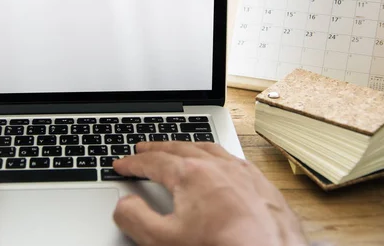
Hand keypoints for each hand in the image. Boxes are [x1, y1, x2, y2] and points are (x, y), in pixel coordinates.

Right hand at [112, 141, 306, 245]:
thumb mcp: (164, 241)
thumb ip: (136, 219)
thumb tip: (124, 204)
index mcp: (191, 174)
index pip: (153, 162)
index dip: (133, 164)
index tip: (121, 165)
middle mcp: (217, 166)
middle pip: (180, 148)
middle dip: (157, 149)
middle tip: (142, 149)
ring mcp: (243, 173)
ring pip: (209, 149)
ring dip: (188, 147)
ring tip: (178, 148)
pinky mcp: (262, 185)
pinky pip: (234, 159)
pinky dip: (217, 156)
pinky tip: (220, 163)